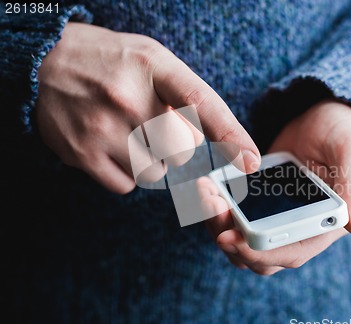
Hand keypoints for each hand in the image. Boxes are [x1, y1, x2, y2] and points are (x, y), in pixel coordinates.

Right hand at [36, 22, 259, 192]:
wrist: (44, 63)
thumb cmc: (110, 63)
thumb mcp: (150, 58)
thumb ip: (182, 94)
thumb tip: (206, 141)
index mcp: (153, 66)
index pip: (202, 103)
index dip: (231, 135)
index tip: (252, 161)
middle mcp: (129, 96)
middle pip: (182, 150)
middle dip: (175, 145)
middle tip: (151, 124)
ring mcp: (103, 126)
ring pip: (156, 173)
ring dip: (149, 160)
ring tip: (125, 131)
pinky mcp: (82, 153)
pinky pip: (126, 184)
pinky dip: (125, 173)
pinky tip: (109, 145)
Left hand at [201, 100, 350, 274]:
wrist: (323, 118)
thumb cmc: (344, 134)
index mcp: (323, 225)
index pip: (290, 252)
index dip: (259, 252)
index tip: (230, 238)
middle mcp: (297, 229)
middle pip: (258, 256)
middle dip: (229, 238)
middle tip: (211, 206)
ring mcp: (274, 218)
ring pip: (240, 241)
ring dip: (217, 225)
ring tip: (206, 194)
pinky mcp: (257, 203)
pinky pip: (232, 218)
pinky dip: (216, 209)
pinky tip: (208, 186)